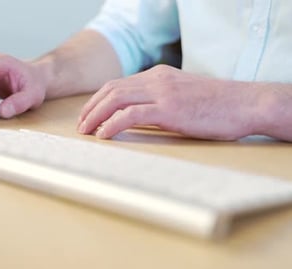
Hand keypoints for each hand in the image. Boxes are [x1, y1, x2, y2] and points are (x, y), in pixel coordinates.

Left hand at [77, 65, 262, 140]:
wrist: (245, 103)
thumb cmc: (216, 105)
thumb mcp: (182, 96)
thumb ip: (159, 100)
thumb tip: (136, 117)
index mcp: (158, 75)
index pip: (118, 84)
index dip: (98, 100)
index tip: (88, 115)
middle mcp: (156, 80)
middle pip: (111, 90)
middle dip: (91, 108)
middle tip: (80, 126)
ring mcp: (162, 92)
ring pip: (116, 99)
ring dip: (96, 116)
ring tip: (86, 131)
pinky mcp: (169, 108)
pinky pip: (131, 114)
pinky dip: (113, 124)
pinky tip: (103, 135)